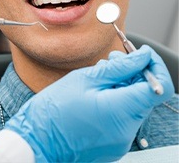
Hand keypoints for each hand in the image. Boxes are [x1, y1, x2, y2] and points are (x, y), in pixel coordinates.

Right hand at [5, 46, 173, 161]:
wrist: (36, 141)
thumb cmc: (54, 110)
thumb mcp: (85, 79)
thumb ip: (119, 67)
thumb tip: (142, 56)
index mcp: (121, 111)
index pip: (160, 87)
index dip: (154, 66)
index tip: (141, 54)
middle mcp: (127, 130)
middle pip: (146, 94)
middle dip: (134, 72)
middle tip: (113, 59)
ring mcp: (121, 140)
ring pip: (134, 103)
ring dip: (123, 85)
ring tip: (100, 74)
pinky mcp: (113, 143)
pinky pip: (124, 116)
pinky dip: (116, 99)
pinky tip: (97, 91)